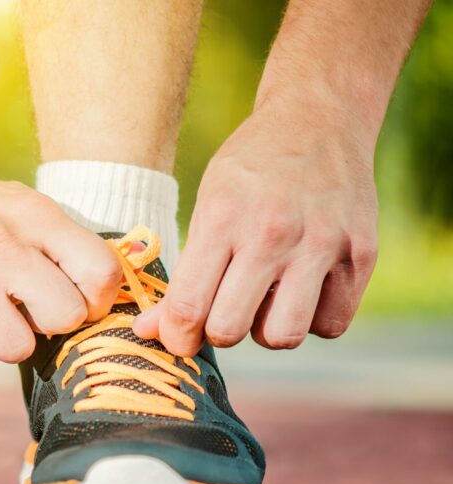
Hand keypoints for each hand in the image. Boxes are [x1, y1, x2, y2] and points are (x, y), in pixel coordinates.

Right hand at [0, 175, 120, 374]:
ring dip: (6, 341)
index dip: (97, 299)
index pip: (100, 272)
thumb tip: (108, 301)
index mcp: (30, 216)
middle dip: (51, 322)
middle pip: (65, 317)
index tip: (77, 299)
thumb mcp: (21, 207)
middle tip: (26, 308)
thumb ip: (65, 246)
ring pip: (16, 349)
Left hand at [133, 98, 378, 353]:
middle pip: (230, 330)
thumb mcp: (206, 210)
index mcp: (223, 218)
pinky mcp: (361, 254)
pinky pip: (331, 326)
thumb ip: (182, 277)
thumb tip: (147, 333)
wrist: (319, 120)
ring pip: (283, 337)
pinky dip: (313, 320)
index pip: (188, 307)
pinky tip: (303, 291)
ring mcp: (322, 244)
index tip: (179, 336)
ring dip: (267, 331)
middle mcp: (273, 233)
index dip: (176, 337)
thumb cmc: (250, 173)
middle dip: (219, 332)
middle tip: (224, 309)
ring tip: (266, 301)